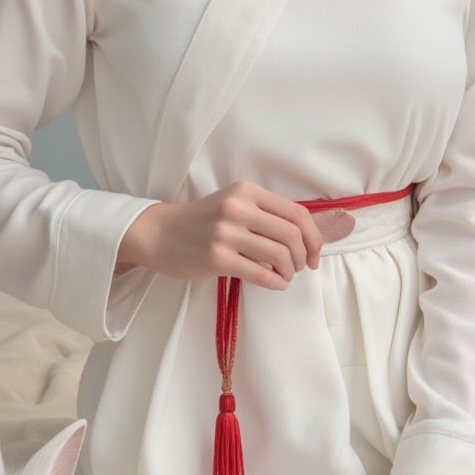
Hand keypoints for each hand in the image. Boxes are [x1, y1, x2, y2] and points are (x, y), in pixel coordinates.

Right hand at [115, 181, 354, 288]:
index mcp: (246, 191)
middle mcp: (237, 208)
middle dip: (304, 255)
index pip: (296, 212)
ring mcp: (225, 233)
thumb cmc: (202, 221)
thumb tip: (307, 234)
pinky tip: (276, 283)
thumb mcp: (234, 204)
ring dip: (290, 271)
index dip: (314, 236)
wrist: (160, 233)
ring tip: (285, 275)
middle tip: (301, 266)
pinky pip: (260, 274)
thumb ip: (265, 213)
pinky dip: (276, 282)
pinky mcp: (217, 258)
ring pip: (279, 255)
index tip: (314, 253)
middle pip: (292, 234)